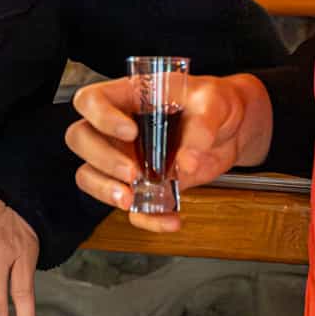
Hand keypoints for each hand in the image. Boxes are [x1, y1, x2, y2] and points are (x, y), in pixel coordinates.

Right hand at [66, 74, 272, 233]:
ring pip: (90, 174)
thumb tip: (187, 161)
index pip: (91, 100)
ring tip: (131, 199)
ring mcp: (127, 158)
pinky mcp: (145, 186)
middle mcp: (119, 128)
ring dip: (105, 190)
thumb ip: (202, 125)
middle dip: (102, 160)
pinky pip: (132, 208)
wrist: (233, 130)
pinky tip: (170, 218)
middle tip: (133, 172)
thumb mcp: (215, 101)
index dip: (101, 117)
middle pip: (81, 138)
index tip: (130, 132)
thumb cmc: (216, 103)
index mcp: (129, 96)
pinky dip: (147, 219)